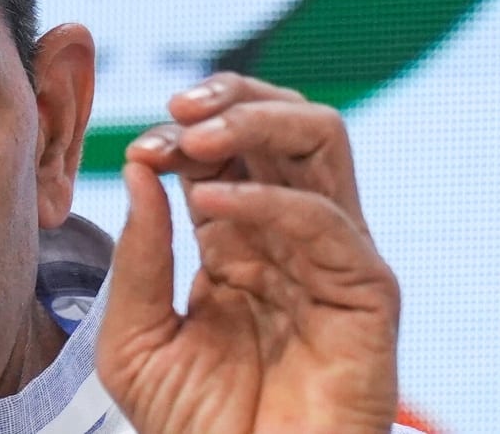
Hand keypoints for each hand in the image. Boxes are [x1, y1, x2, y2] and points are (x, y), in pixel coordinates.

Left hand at [96, 73, 399, 433]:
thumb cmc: (190, 424)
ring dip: (255, 122)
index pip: (226, 150)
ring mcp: (331, 256)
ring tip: (194, 138)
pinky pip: (327, 218)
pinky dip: (267, 198)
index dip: (184, 131)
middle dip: (230, 98)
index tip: (141, 148)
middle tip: (177, 109)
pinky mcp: (365, 292)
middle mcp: (286, 236)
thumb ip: (138, 256)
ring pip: (320, 143)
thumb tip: (138, 167)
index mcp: (235, 240)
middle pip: (283, 125)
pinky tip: (208, 205)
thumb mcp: (134, 338)